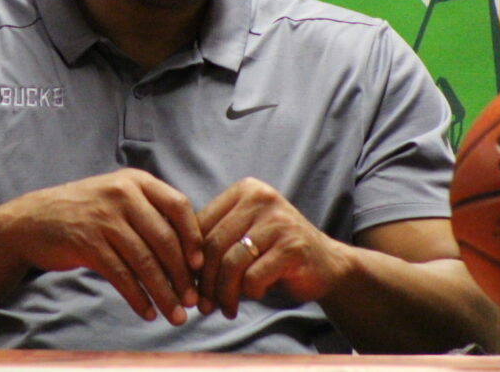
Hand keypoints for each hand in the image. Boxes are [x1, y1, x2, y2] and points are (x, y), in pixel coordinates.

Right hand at [0, 169, 203, 324]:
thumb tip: (190, 250)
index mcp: (136, 181)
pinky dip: (137, 298)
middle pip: (164, 238)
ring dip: (163, 293)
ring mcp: (103, 218)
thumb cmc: (84, 212)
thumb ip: (149, 212)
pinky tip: (146, 312)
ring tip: (174, 315)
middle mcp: (122, 194)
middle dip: (182, 275)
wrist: (32, 220)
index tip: (198, 264)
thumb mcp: (117, 197)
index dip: (193, 237)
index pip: (178, 205)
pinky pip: (121, 275)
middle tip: (192, 300)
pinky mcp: (87, 242)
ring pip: (144, 261)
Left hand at [196, 177, 349, 317]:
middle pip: (214, 244)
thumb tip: (173, 267)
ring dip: (224, 293)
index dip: (189, 258)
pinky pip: (254, 276)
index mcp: (244, 190)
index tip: (187, 284)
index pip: (201, 224)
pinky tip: (254, 296)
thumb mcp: (242, 235)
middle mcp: (261, 198)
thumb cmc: (274, 253)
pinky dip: (249, 292)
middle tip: (202, 305)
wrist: (327, 263)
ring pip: (231, 262)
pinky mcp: (293, 246)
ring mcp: (279, 220)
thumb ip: (214, 240)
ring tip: (224, 308)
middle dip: (204, 281)